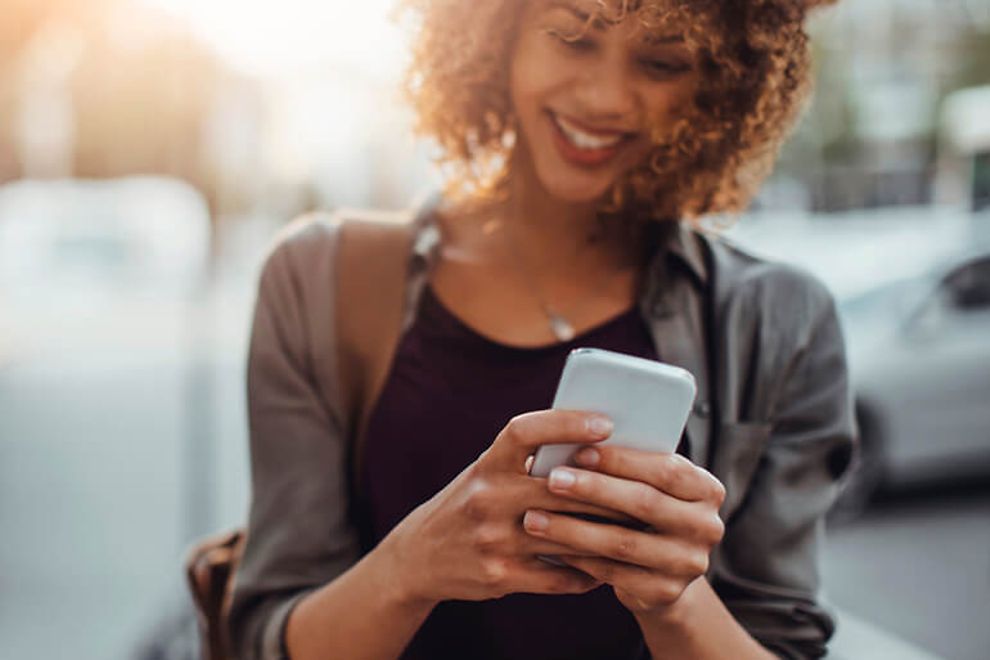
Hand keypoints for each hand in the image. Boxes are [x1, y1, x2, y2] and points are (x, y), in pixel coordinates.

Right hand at [377, 410, 631, 605]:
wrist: (419, 556)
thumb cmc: (470, 503)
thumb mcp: (487, 473)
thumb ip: (529, 461)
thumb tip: (596, 446)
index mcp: (487, 464)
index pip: (526, 431)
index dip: (566, 423)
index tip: (605, 423)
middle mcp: (487, 497)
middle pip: (562, 488)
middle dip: (608, 490)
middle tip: (648, 488)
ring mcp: (492, 538)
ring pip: (567, 534)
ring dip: (607, 534)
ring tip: (640, 529)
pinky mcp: (500, 575)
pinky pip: (558, 575)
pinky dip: (587, 572)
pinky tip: (608, 567)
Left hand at [521, 445, 725, 615]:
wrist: (661, 571)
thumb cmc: (643, 511)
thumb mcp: (648, 485)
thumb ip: (628, 466)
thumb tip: (575, 438)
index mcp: (707, 490)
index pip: (666, 469)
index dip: (621, 460)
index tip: (578, 450)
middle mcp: (707, 527)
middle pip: (644, 503)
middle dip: (593, 489)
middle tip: (551, 480)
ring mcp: (689, 564)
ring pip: (623, 542)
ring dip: (573, 529)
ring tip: (535, 518)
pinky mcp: (665, 593)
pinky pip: (613, 573)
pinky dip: (578, 558)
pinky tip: (549, 547)